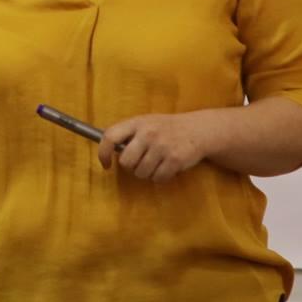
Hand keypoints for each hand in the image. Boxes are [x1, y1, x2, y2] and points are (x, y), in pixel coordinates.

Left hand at [98, 111, 212, 182]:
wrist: (198, 129)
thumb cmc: (166, 128)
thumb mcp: (146, 123)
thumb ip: (128, 134)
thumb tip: (108, 151)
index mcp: (137, 122)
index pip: (110, 136)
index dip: (103, 153)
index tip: (106, 164)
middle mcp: (148, 133)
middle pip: (126, 163)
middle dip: (132, 167)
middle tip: (141, 161)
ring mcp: (162, 146)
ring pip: (141, 173)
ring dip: (147, 173)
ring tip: (156, 162)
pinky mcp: (175, 160)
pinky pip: (158, 178)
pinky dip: (161, 177)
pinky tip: (167, 167)